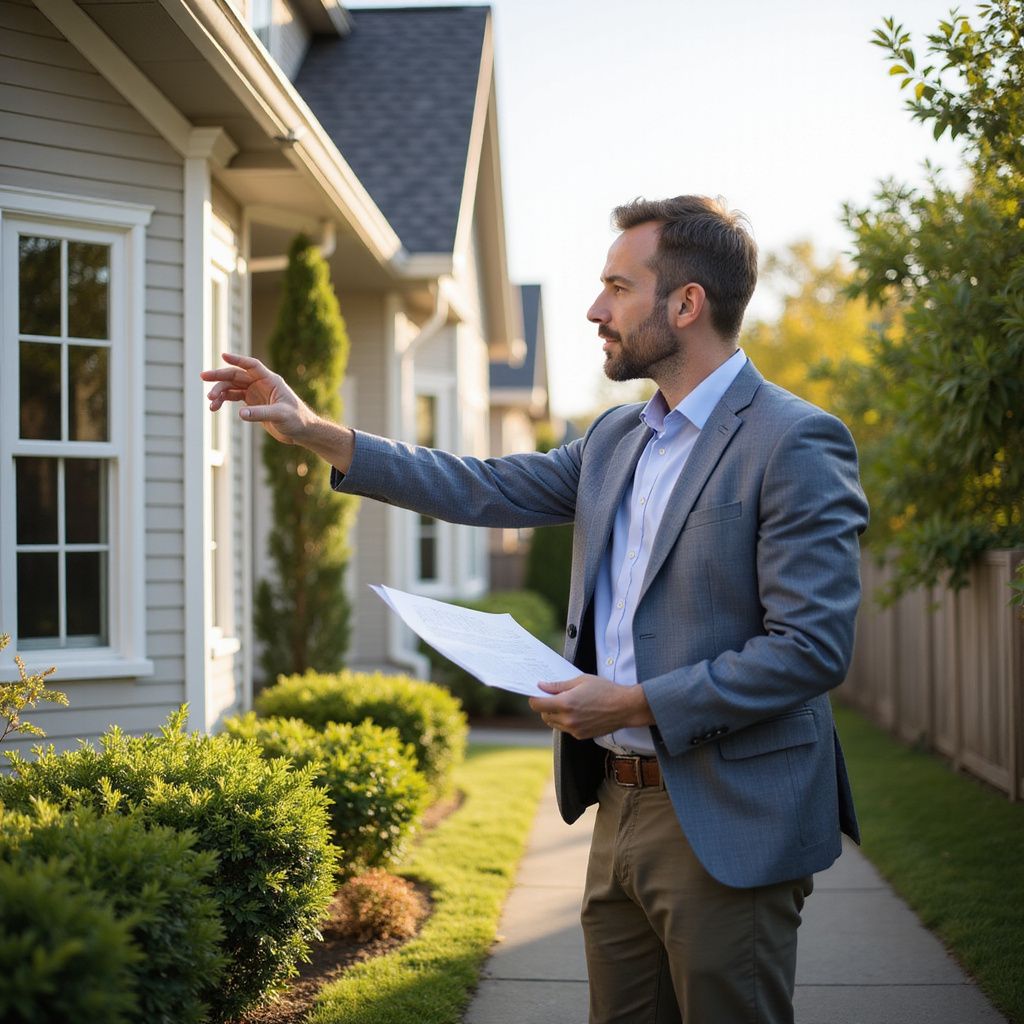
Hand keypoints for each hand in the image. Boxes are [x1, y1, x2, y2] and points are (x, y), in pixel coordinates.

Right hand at [200, 352, 315, 445]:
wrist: (301, 431)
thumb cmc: (297, 420)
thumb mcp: (280, 416)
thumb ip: (261, 413)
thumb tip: (240, 413)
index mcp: (271, 381)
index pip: (252, 365)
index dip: (238, 359)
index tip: (223, 355)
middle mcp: (261, 384)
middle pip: (236, 375)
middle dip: (219, 376)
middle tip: (203, 377)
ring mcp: (255, 393)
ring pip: (232, 387)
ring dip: (219, 391)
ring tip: (210, 402)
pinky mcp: (252, 403)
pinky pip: (233, 397)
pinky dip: (223, 401)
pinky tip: (214, 407)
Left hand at [528, 675, 653, 739]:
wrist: (625, 707)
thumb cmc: (605, 690)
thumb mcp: (581, 680)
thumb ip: (559, 685)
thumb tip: (542, 686)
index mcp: (566, 704)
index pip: (537, 705)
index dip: (534, 698)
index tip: (537, 693)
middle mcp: (568, 719)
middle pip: (544, 715)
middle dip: (545, 706)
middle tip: (553, 696)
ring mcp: (574, 730)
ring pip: (554, 723)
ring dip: (554, 714)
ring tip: (566, 703)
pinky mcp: (581, 736)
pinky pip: (565, 729)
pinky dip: (565, 721)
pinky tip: (576, 712)